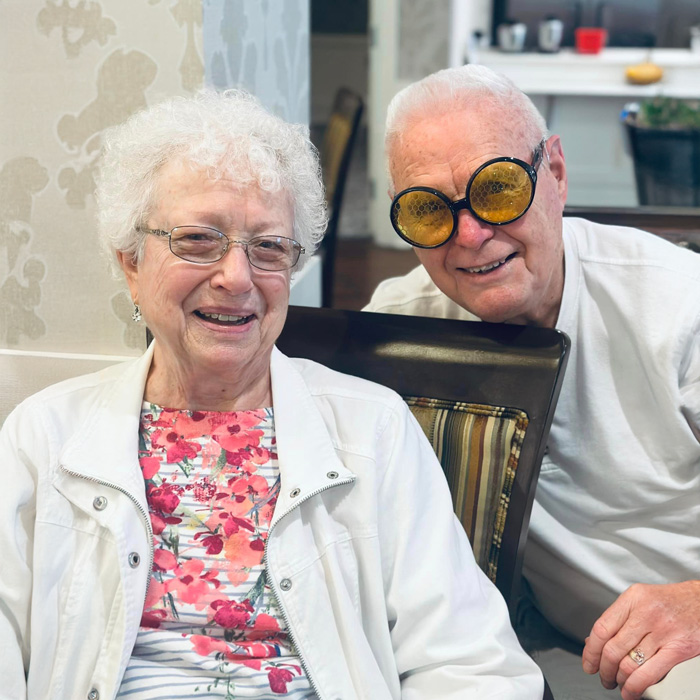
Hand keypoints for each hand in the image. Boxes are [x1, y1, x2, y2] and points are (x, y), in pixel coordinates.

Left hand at [581, 581, 699, 699]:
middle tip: (603, 677)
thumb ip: (618, 618)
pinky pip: (650, 673)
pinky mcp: (679, 649)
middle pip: (613, 649)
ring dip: (619, 679)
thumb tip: (593, 642)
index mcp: (632, 599)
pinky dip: (636, 687)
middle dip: (604, 669)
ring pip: (630, 663)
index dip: (591, 650)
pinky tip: (631, 691)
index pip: (602, 628)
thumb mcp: (639, 599)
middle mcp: (646, 613)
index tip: (588, 662)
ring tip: (617, 683)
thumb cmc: (670, 601)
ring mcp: (663, 631)